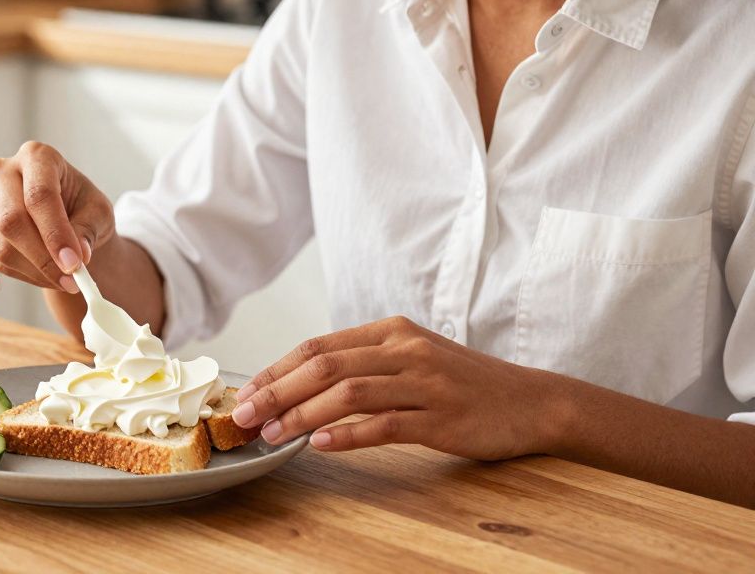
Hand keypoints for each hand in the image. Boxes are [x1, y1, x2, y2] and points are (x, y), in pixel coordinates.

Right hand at [0, 141, 113, 292]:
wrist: (65, 215)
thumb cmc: (82, 207)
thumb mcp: (98, 213)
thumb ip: (88, 229)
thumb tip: (77, 255)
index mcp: (37, 156)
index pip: (38, 194)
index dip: (55, 233)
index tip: (74, 263)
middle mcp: (3, 171)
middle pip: (13, 220)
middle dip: (44, 258)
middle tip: (71, 280)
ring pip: (2, 245)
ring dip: (36, 271)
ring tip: (64, 279)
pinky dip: (23, 275)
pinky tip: (44, 275)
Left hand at [232, 316, 570, 459]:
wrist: (532, 401)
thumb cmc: (463, 384)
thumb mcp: (411, 358)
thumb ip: (364, 363)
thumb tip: (300, 383)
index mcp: (391, 331)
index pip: (318, 346)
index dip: (275, 369)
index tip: (245, 393)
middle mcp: (404, 349)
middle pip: (324, 366)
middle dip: (276, 391)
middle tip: (243, 416)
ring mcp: (424, 382)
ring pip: (348, 393)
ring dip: (301, 414)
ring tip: (273, 435)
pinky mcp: (441, 416)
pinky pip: (385, 424)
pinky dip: (347, 434)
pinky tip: (320, 444)